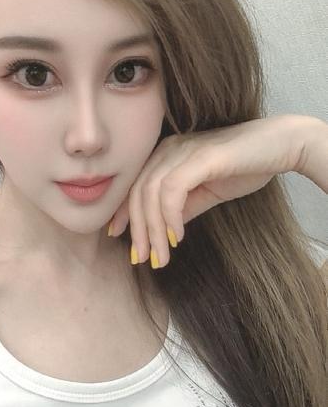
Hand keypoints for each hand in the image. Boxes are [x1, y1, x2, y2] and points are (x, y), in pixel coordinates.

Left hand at [107, 114, 310, 268]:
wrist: (279, 146)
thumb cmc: (245, 167)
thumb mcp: (206, 193)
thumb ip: (183, 208)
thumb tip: (163, 232)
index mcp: (166, 154)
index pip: (135, 188)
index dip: (125, 217)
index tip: (126, 245)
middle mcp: (168, 149)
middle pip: (139, 193)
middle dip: (138, 231)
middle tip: (142, 259)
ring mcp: (183, 150)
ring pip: (151, 193)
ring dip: (154, 230)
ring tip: (161, 256)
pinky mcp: (200, 157)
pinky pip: (173, 189)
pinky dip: (170, 215)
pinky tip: (178, 236)